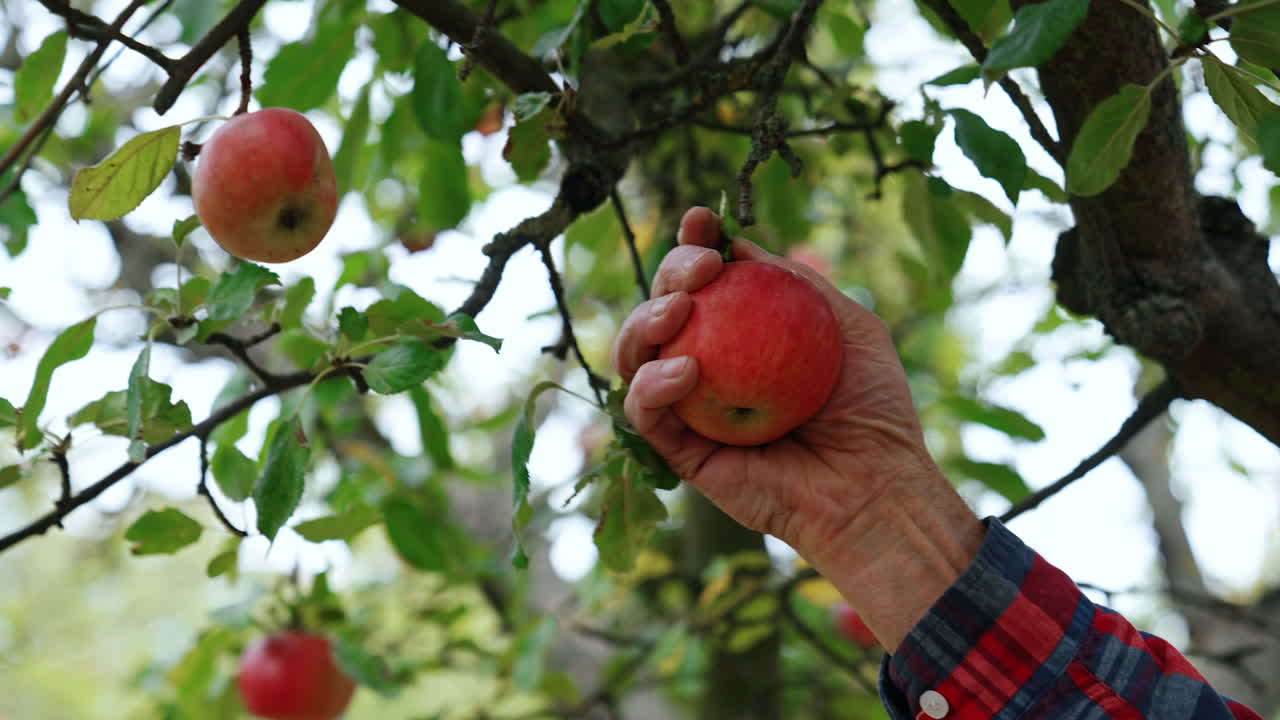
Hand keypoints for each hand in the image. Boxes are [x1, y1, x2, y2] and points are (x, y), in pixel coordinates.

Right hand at [612, 207, 932, 561]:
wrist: (874, 484)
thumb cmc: (872, 408)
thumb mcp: (850, 326)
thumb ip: (798, 283)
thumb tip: (742, 243)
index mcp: (743, 336)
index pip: (704, 284)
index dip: (692, 247)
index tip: (701, 219)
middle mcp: (709, 368)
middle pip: (662, 310)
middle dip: (669, 274)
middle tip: (702, 269)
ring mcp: (690, 410)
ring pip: (635, 357)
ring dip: (644, 322)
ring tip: (678, 310)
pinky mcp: (679, 453)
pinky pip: (643, 414)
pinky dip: (651, 386)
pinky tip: (684, 371)